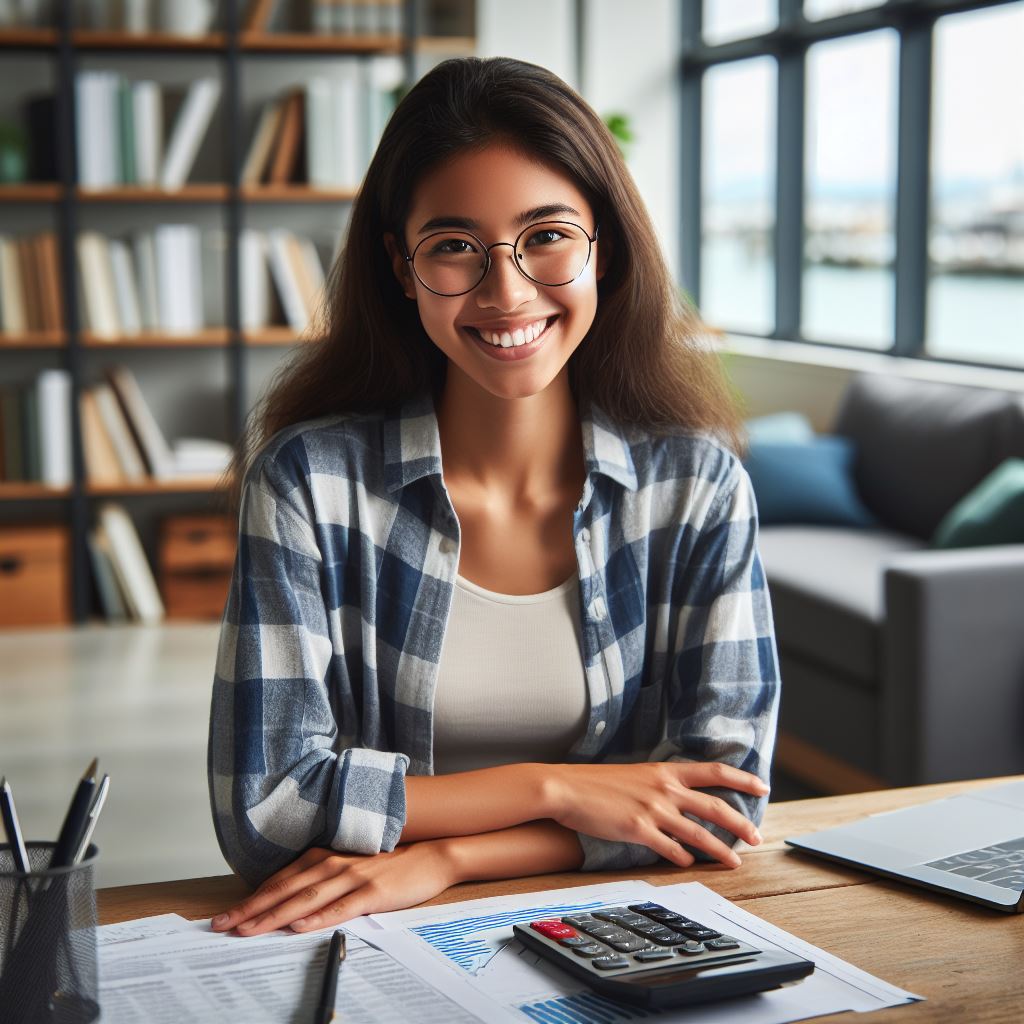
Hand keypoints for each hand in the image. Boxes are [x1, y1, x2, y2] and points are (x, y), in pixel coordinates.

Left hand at [211, 839, 458, 936]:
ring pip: (305, 899)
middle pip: (284, 889)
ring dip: (274, 915)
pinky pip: (339, 908)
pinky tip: (298, 926)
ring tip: (249, 930)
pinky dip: (316, 917)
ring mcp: (351, 877)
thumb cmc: (386, 865)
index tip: (226, 916)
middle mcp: (332, 864)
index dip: (250, 898)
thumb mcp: (347, 867)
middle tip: (222, 925)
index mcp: (323, 857)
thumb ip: (318, 878)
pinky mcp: (371, 892)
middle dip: (250, 909)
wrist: (428, 856)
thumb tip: (286, 901)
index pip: (279, 880)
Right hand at [544, 761, 767, 867]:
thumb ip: (660, 785)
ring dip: (720, 849)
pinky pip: (669, 848)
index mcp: (664, 771)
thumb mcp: (635, 775)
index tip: (763, 786)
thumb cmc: (597, 783)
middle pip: (714, 806)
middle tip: (758, 836)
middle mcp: (664, 788)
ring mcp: (652, 809)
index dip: (741, 778)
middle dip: (741, 823)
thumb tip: (679, 800)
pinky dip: (683, 857)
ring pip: (698, 832)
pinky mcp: (638, 829)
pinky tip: (688, 863)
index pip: (713, 771)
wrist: (566, 788)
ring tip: (735, 862)